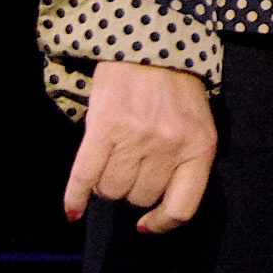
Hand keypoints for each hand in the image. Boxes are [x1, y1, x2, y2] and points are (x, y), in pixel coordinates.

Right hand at [62, 60, 215, 233]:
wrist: (151, 48)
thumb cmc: (176, 93)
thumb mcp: (198, 127)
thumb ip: (187, 163)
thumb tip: (158, 213)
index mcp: (200, 148)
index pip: (181, 209)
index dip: (161, 223)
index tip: (146, 224)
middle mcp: (169, 145)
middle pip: (140, 198)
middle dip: (132, 188)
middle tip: (132, 165)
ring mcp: (136, 137)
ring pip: (112, 190)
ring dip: (108, 183)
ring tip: (113, 160)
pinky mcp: (104, 127)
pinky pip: (85, 176)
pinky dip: (75, 197)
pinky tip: (73, 212)